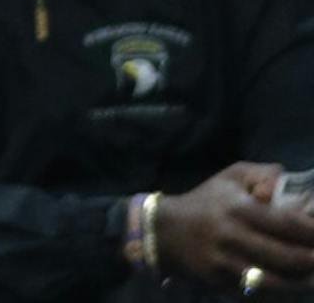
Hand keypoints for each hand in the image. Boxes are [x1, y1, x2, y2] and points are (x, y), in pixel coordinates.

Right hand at [154, 165, 313, 282]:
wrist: (167, 232)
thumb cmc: (207, 201)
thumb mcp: (231, 177)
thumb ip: (263, 174)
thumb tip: (291, 185)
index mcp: (239, 209)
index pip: (285, 223)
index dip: (311, 232)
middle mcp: (235, 238)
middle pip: (285, 257)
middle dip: (312, 261)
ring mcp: (229, 266)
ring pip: (276, 283)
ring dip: (302, 283)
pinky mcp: (225, 287)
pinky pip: (261, 295)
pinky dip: (282, 294)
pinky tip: (294, 287)